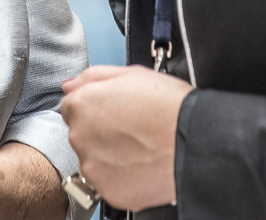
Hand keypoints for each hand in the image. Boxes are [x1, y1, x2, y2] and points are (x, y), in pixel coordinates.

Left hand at [60, 66, 192, 211]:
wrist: (194, 141)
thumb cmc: (169, 106)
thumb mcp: (132, 73)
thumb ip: (93, 77)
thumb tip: (71, 85)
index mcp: (83, 105)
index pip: (73, 107)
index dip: (96, 107)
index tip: (114, 111)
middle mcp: (81, 137)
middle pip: (82, 134)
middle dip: (101, 131)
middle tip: (131, 128)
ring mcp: (92, 167)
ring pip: (93, 160)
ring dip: (109, 155)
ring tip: (139, 147)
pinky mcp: (108, 190)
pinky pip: (107, 182)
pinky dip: (121, 176)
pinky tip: (141, 164)